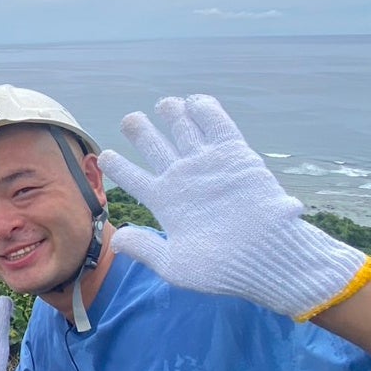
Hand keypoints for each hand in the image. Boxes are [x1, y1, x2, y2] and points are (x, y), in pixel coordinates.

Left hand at [98, 94, 370, 320]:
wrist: (266, 257)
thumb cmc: (223, 268)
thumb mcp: (176, 265)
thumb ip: (146, 249)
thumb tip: (116, 241)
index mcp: (166, 203)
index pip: (134, 178)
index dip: (118, 165)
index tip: (104, 157)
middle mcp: (184, 180)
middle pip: (155, 146)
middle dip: (141, 130)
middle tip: (131, 120)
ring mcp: (207, 165)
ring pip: (183, 130)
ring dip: (172, 114)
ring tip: (164, 104)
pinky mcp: (234, 155)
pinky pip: (216, 125)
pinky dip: (205, 111)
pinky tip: (193, 102)